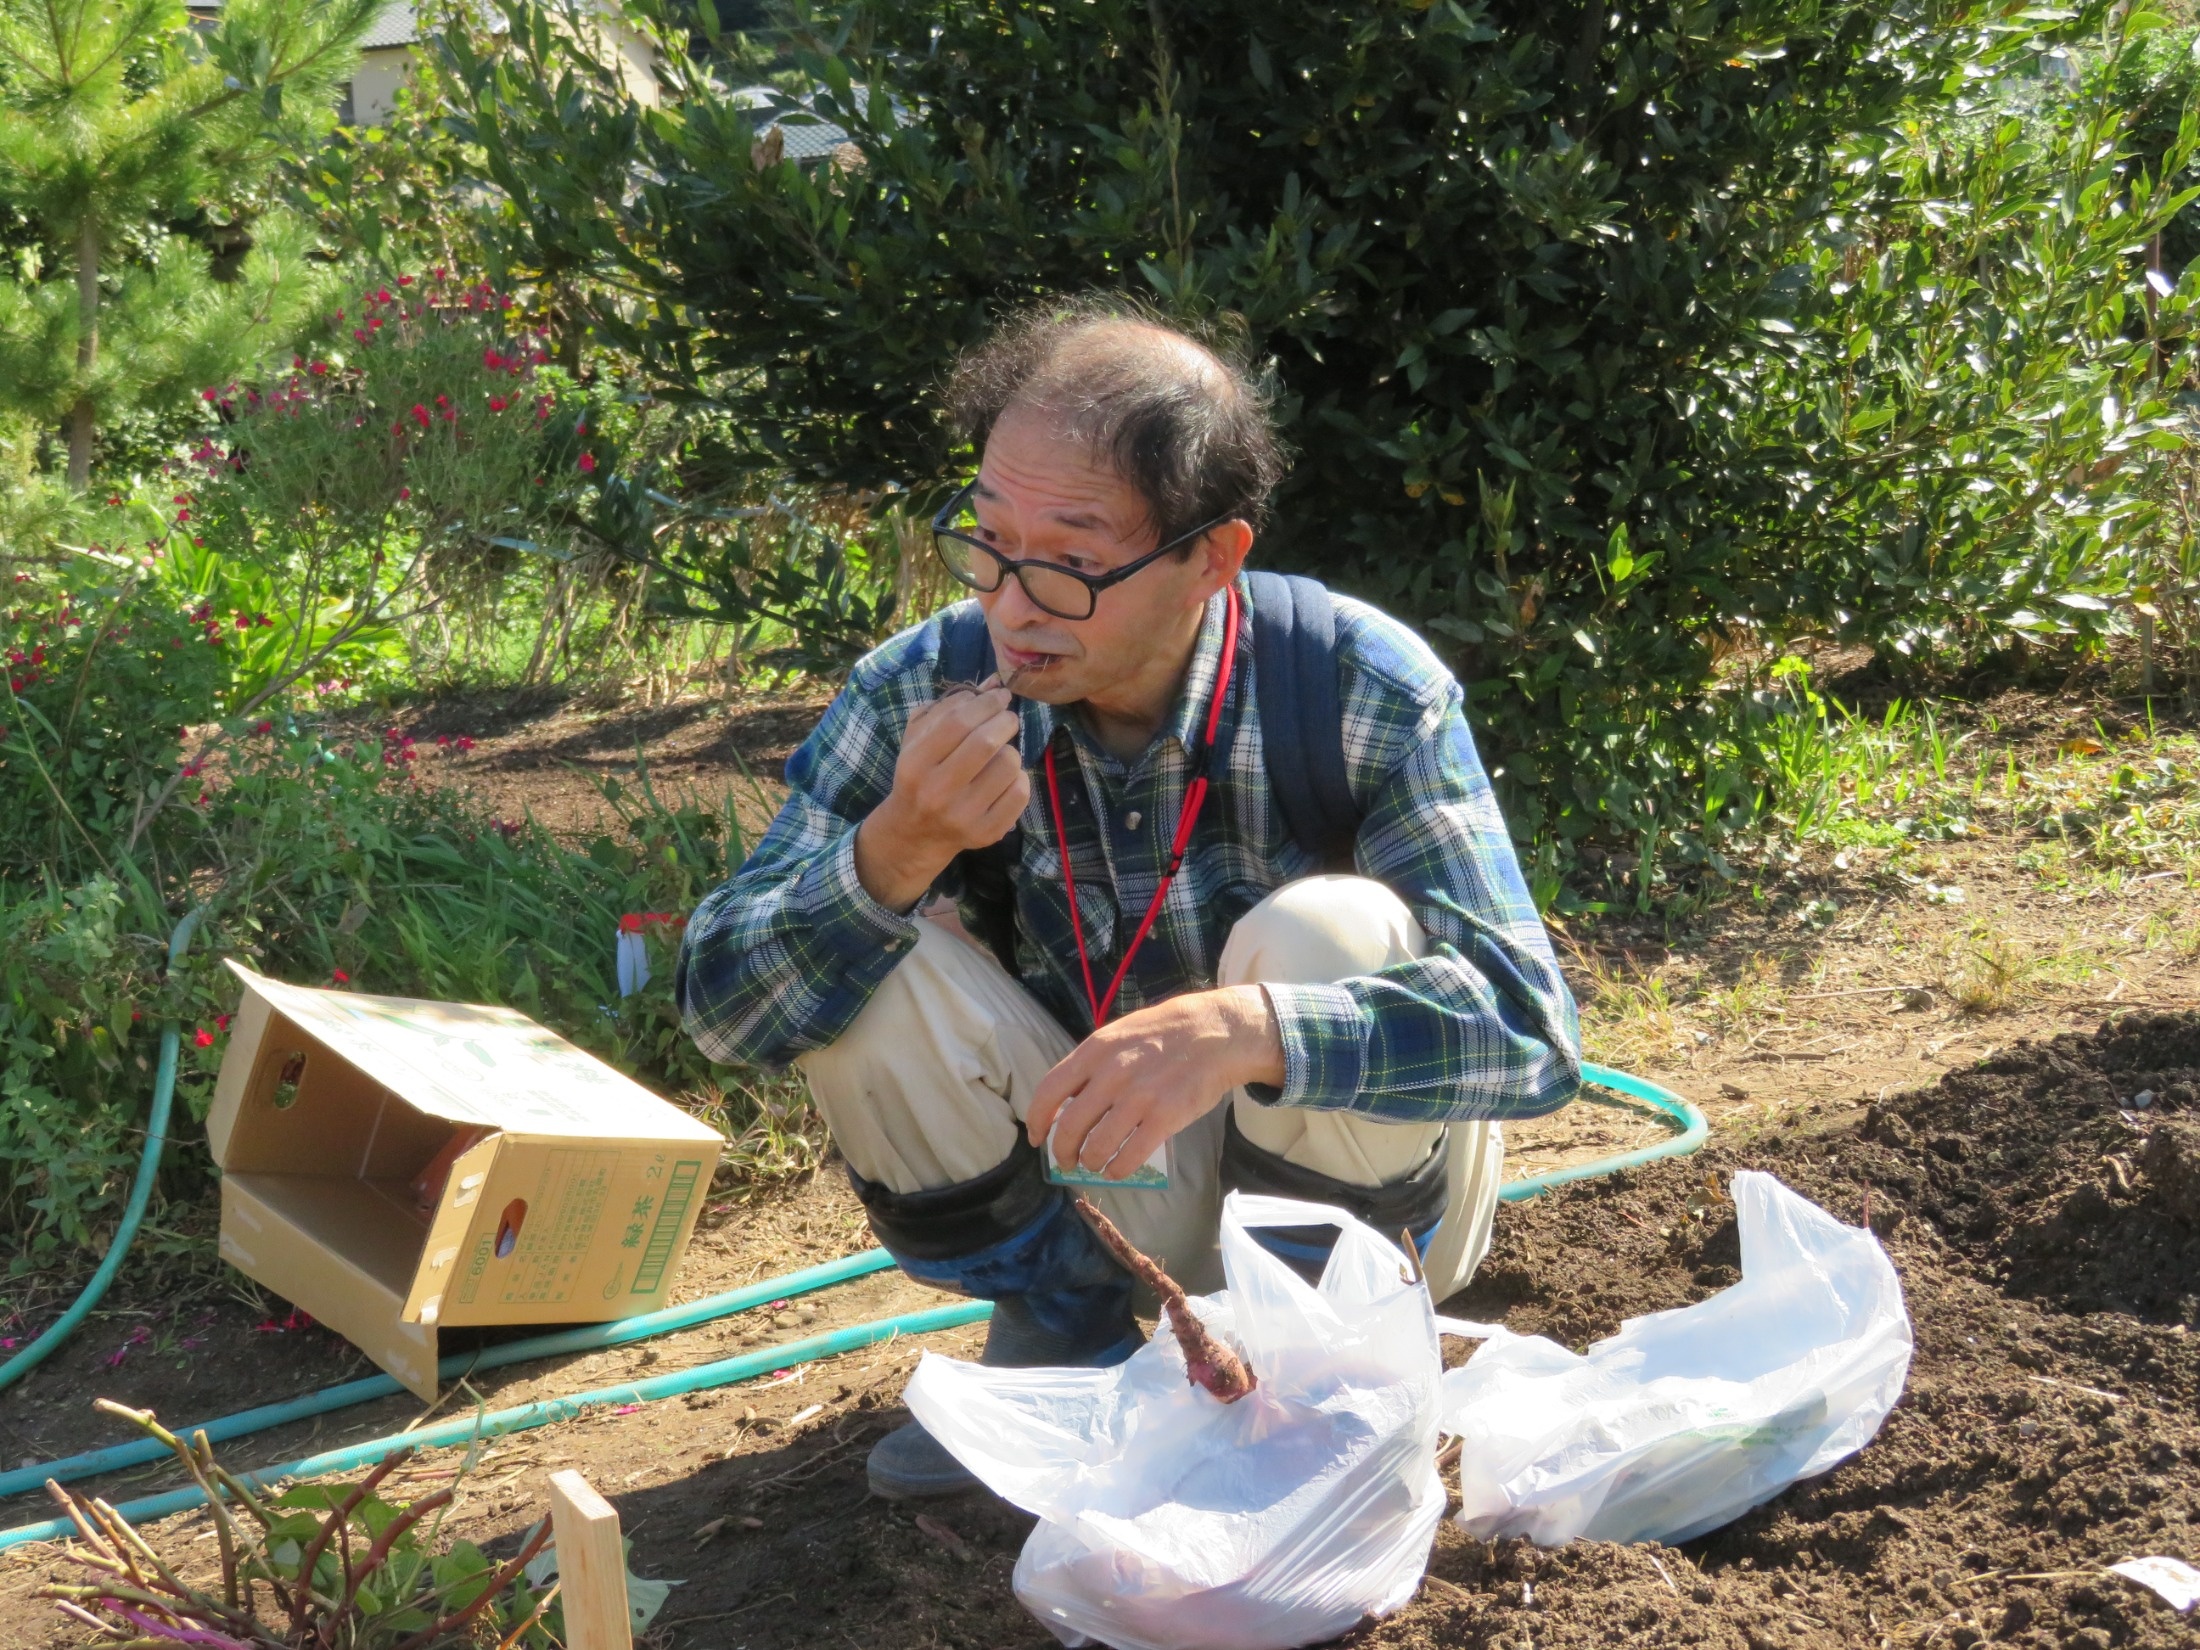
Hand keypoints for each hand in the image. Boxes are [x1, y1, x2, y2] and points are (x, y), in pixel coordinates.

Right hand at [855, 679, 1028, 911]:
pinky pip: (1020, 792)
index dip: (986, 702)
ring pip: (1008, 764)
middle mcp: (937, 791)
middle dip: (1005, 721)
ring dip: (1010, 750)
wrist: (914, 832)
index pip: (958, 721)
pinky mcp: (986, 832)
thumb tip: (993, 683)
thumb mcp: (918, 738)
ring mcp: (963, 815)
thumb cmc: (919, 774)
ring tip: (1000, 753)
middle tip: (1007, 719)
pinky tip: (1004, 779)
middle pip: (986, 742)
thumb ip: (949, 706)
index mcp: (915, 763)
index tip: (999, 696)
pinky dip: (1019, 778)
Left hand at [1025, 986, 1284, 1178]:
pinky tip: (1117, 1170)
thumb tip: (1067, 1102)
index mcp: (1095, 1051)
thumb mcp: (1119, 1034)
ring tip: (1095, 1164)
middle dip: (1063, 1152)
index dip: (1037, 1121)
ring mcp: (1139, 1097)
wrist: (1217, 1032)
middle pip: (1070, 1126)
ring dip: (1091, 1162)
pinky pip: (1130, 1156)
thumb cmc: (1164, 1033)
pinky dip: (1118, 1169)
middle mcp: (1112, 1075)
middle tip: (1068, 1161)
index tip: (1037, 1139)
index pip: (1050, 1091)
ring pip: (1097, 1146)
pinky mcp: (1165, 1117)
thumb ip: (1092, 1065)